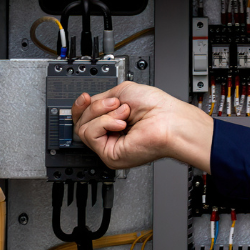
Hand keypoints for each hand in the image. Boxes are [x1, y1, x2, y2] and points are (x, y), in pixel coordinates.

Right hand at [71, 81, 213, 171]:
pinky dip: (105, 123)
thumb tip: (87, 103)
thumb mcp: (122, 93)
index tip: (85, 97)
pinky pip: (90, 135)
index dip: (81, 106)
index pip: (85, 117)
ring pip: (83, 127)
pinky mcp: (109, 155)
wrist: (169, 120)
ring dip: (103, 114)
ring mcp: (109, 146)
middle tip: (116, 103)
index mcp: (113, 122)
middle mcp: (110, 136)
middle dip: (96, 107)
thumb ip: (101, 98)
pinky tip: (121, 123)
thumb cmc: (157, 107)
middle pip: (81, 122)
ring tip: (124, 113)